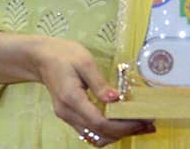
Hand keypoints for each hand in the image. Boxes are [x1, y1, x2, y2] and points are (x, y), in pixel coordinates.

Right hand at [25, 35, 154, 145]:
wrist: (41, 58)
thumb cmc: (63, 55)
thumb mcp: (84, 61)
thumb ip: (99, 82)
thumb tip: (115, 99)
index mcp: (71, 99)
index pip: (100, 122)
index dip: (123, 125)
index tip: (142, 120)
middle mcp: (67, 113)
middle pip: (99, 133)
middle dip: (125, 132)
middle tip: (148, 125)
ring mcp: (67, 117)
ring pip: (94, 136)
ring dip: (117, 134)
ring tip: (139, 126)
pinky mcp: (70, 116)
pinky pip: (90, 131)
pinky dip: (107, 131)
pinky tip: (122, 123)